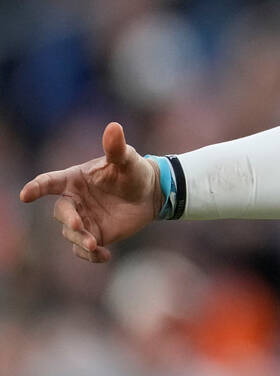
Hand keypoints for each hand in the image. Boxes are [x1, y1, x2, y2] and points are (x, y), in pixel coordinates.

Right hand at [19, 122, 160, 262]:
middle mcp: (74, 201)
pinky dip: (90, 255)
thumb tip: (114, 127)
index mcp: (74, 179)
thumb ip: (116, 147)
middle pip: (61, 213)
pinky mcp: (94, 234)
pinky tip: (103, 256)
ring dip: (80, 239)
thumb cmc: (133, 171)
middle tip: (80, 225)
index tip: (26, 194)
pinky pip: (84, 249)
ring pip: (71, 233)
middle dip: (68, 220)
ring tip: (94, 244)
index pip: (50, 182)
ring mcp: (82, 219)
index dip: (37, 187)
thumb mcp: (126, 159)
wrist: (150, 192)